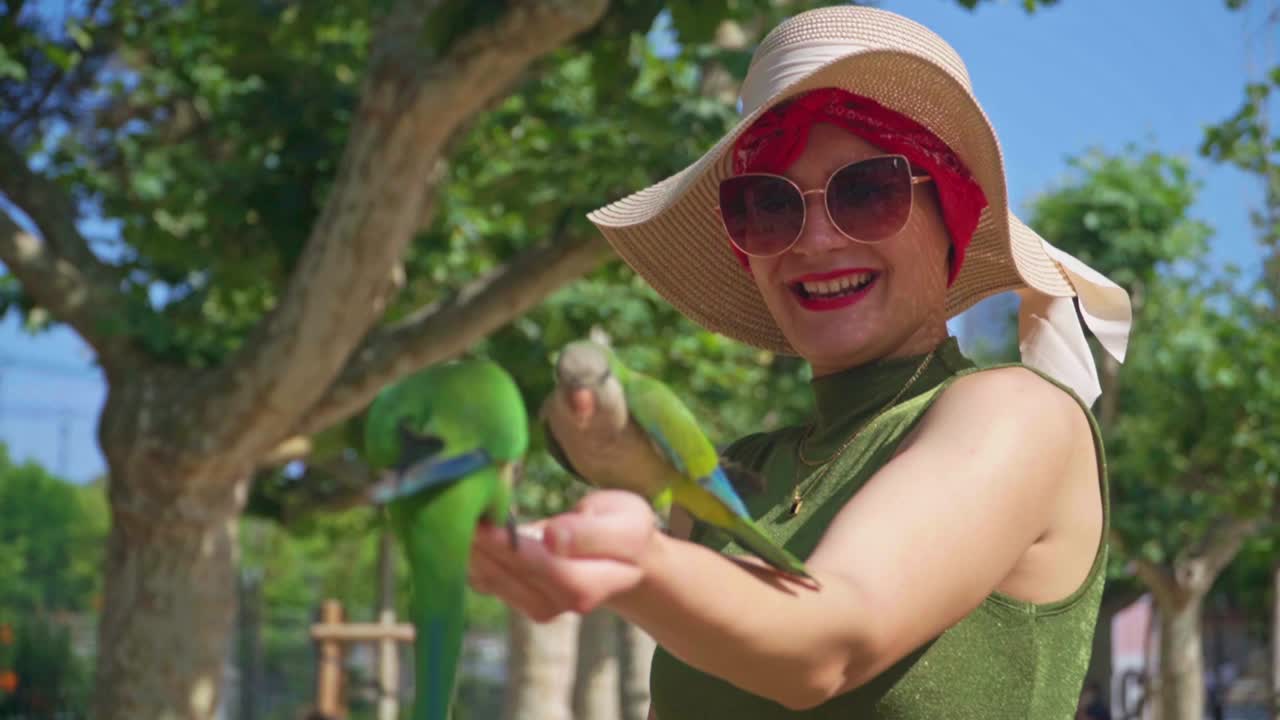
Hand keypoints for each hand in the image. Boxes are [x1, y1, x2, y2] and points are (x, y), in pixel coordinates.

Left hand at [469, 490, 659, 621]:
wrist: (622, 558)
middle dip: (482, 545)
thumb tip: (553, 537)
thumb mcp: (625, 523)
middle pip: (513, 575)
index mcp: (593, 584)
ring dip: (470, 550)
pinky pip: (486, 580)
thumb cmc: (624, 531)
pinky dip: (470, 556)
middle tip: (455, 510)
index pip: (548, 568)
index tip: (486, 523)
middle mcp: (562, 604)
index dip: (514, 548)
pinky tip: (460, 530)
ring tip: (452, 515)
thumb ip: (590, 534)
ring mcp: (538, 606)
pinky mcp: (519, 598)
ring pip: (493, 580)